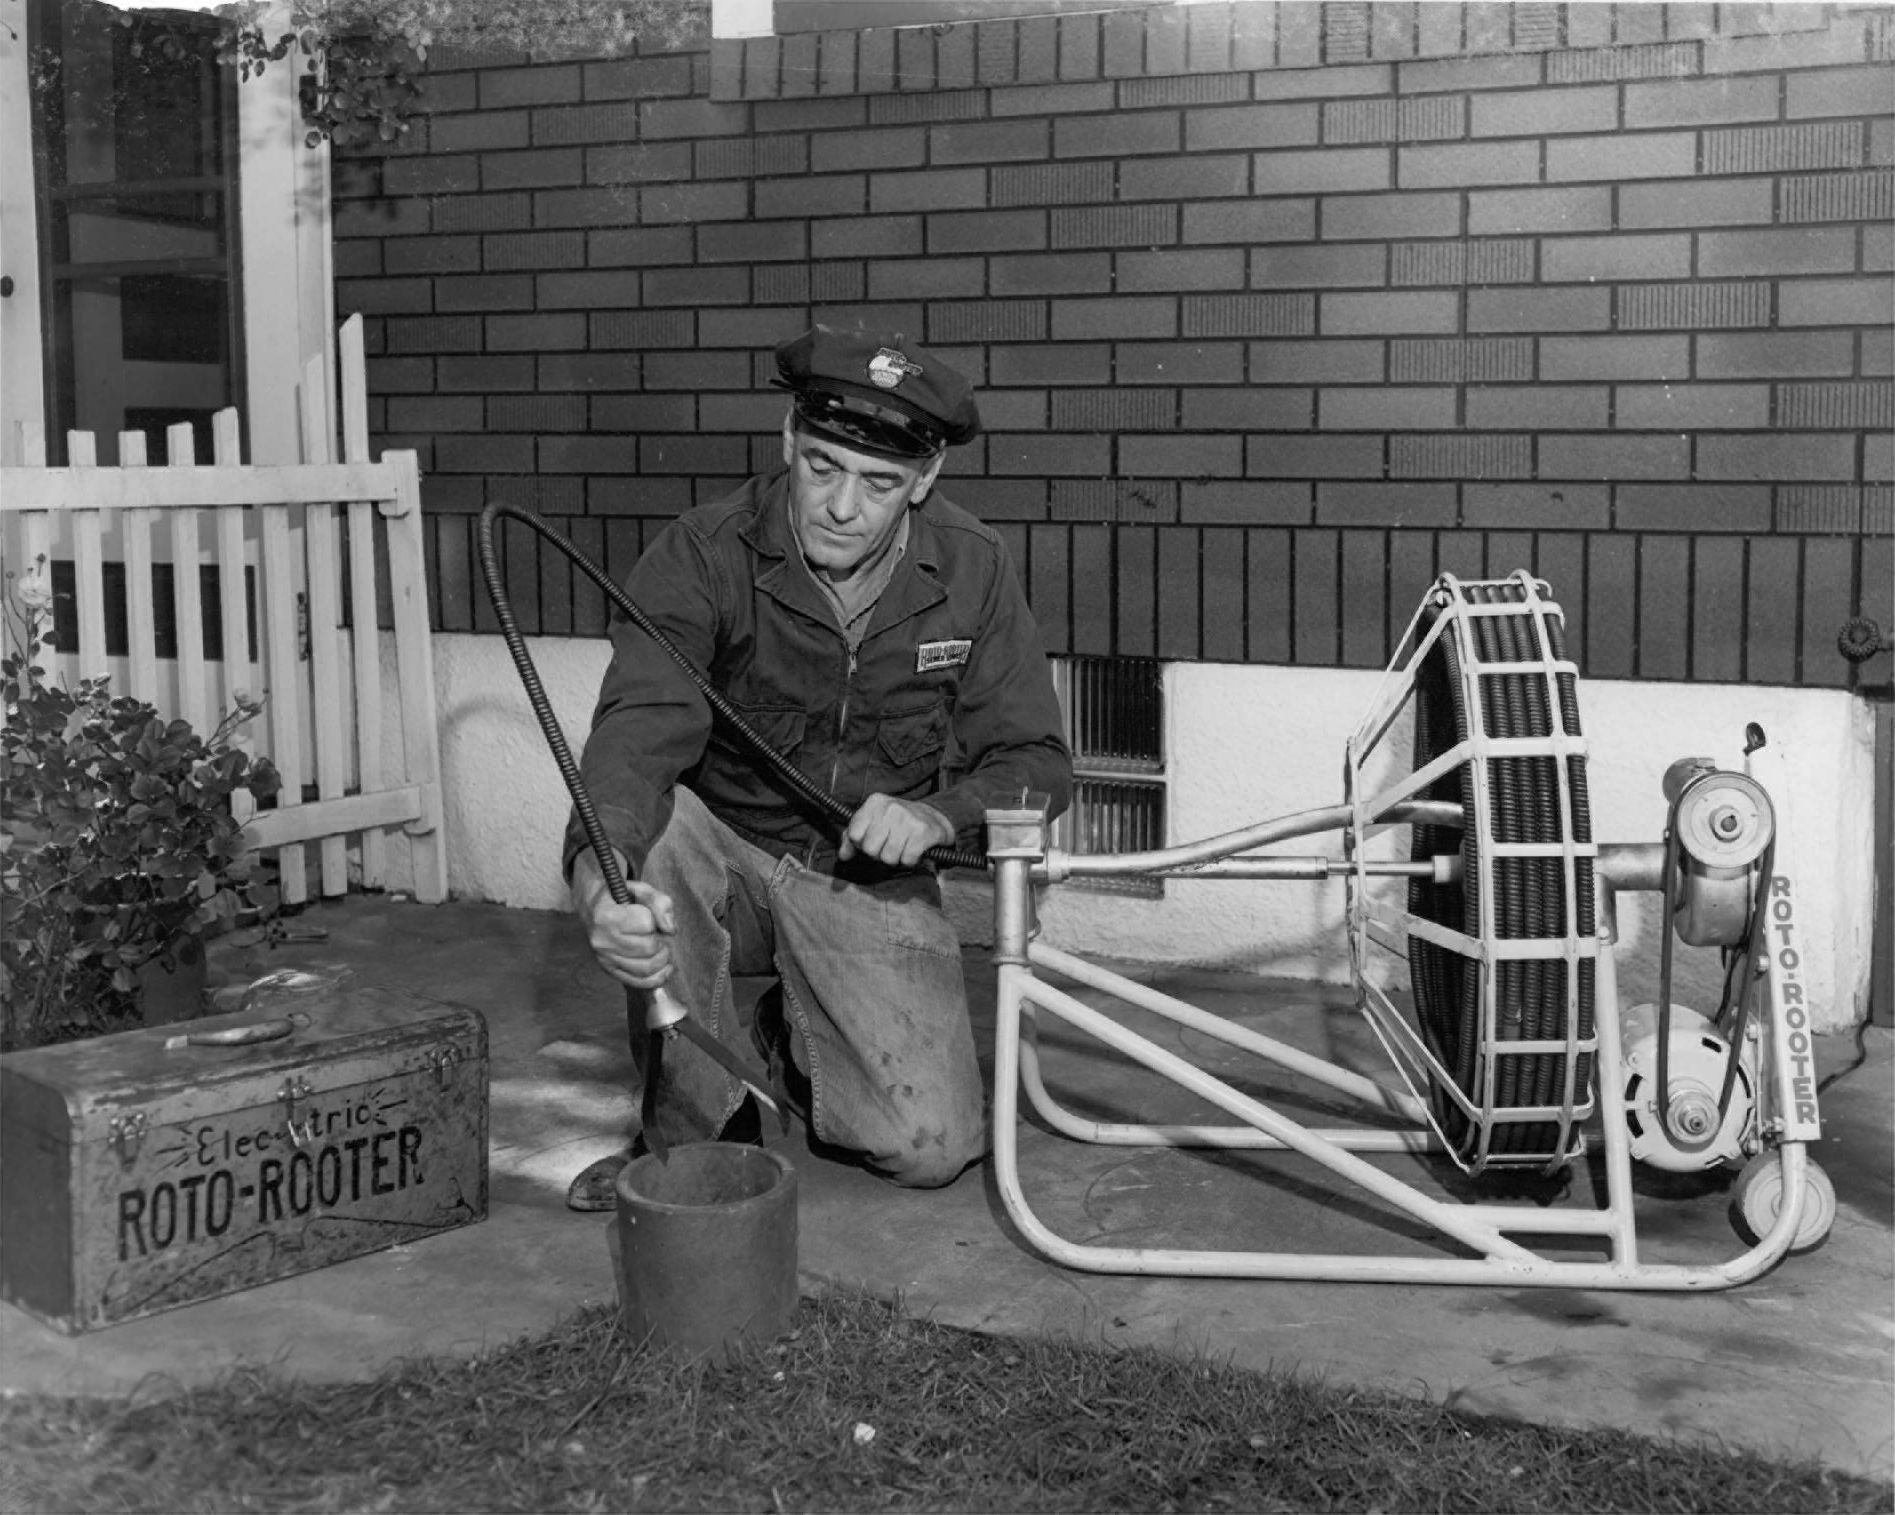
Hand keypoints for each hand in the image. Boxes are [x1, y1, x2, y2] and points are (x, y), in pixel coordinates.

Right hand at [571, 850, 675, 989]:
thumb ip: (660, 903)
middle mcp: (602, 941)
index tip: (646, 914)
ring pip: (646, 968)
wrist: (592, 907)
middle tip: (656, 933)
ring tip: (659, 947)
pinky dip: (658, 978)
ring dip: (661, 958)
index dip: (653, 918)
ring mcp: (604, 958)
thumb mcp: (640, 888)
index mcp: (606, 916)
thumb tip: (670, 930)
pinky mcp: (609, 970)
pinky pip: (639, 982)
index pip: (646, 923)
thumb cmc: (619, 897)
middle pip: (648, 948)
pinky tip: (665, 968)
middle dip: (660, 940)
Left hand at [840, 794, 954, 866]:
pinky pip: (906, 860)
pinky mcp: (922, 832)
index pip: (854, 834)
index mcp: (875, 802)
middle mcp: (890, 807)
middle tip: (889, 846)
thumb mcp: (875, 821)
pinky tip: (914, 850)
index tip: (874, 840)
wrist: (934, 817)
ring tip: (902, 848)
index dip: (862, 844)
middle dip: (878, 854)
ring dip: (895, 859)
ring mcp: (907, 819)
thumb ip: (854, 837)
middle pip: (869, 848)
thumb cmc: (899, 822)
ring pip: (888, 857)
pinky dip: (910, 861)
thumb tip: (843, 856)